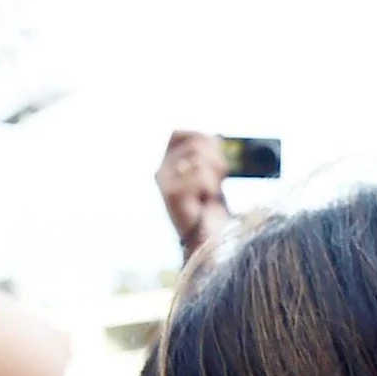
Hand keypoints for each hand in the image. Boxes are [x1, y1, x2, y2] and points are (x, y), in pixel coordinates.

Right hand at [156, 130, 232, 262]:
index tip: (214, 160)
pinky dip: (210, 188)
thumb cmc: (210, 209)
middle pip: (196, 142)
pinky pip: (199, 174)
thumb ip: (208, 154)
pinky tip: (205, 201)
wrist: (209, 242)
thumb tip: (214, 137)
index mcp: (165, 164)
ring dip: (214, 177)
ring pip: (199, 158)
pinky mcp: (171, 194)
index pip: (178, 133)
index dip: (203, 141)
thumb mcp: (211, 175)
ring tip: (209, 195)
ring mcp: (163, 182)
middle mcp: (160, 170)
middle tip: (215, 184)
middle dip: (216, 161)